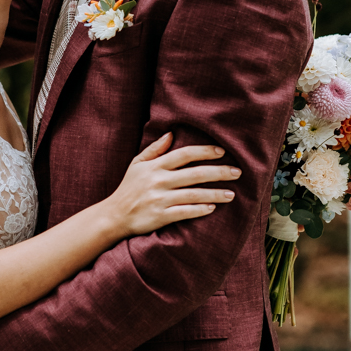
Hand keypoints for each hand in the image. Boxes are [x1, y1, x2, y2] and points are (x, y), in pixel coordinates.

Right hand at [106, 133, 240, 237]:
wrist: (113, 216)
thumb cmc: (128, 188)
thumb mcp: (137, 164)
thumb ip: (155, 149)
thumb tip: (172, 133)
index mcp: (154, 166)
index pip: (184, 154)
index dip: (205, 151)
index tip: (222, 151)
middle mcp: (158, 181)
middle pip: (195, 174)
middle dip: (218, 172)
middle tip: (237, 172)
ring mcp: (159, 199)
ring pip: (194, 194)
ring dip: (215, 193)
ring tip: (232, 194)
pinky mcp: (160, 217)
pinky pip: (185, 212)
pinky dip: (200, 210)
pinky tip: (212, 208)